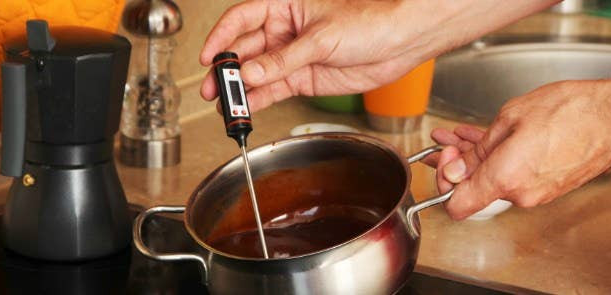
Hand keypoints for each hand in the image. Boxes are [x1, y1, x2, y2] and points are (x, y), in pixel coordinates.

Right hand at [199, 0, 558, 110]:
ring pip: (259, 73)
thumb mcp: (322, 37)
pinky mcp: (306, 77)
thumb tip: (252, 72)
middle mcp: (286, 31)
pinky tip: (248, 108)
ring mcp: (295, 56)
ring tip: (226, 105)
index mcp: (285, 7)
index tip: (208, 58)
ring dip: (242, 89)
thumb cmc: (371, 20)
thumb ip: (284, 59)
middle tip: (215, 89)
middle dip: (229, 70)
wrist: (402, 42)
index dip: (221, 38)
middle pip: (247, 50)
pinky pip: (276, 89)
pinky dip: (261, 99)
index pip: (242, 19)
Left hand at [430, 79, 610, 219]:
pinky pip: (511, 174)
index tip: (444, 161)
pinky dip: (497, 158)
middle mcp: (520, 193)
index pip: (456, 205)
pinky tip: (484, 139)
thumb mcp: (510, 118)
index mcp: (505, 178)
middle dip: (456, 164)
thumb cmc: (570, 111)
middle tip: (446, 142)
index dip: (443, 184)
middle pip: (473, 188)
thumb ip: (477, 148)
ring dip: (475, 158)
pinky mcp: (546, 185)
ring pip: (491, 177)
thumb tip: (455, 165)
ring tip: (457, 135)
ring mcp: (535, 192)